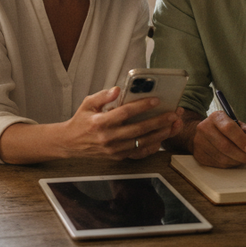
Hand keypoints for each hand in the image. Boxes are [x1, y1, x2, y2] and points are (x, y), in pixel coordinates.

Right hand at [58, 87, 181, 159]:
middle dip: (159, 121)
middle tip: (174, 114)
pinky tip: (162, 138)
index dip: (142, 106)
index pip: (125, 113)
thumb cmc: (81, 121)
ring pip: (142, 142)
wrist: (70, 143)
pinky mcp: (117, 157)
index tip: (156, 100)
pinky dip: (152, 146)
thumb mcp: (87, 103)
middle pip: (139, 129)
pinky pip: (139, 152)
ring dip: (160, 134)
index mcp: (100, 122)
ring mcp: (114, 149)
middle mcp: (108, 138)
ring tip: (174, 125)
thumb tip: (118, 89)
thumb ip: (103, 96)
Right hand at [191, 111, 245, 167]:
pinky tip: (234, 160)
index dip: (241, 139)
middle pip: (225, 145)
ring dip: (236, 161)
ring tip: (243, 159)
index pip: (229, 128)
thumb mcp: (240, 126)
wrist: (204, 133)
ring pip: (222, 157)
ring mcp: (199, 142)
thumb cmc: (226, 130)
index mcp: (216, 117)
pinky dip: (229, 164)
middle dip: (241, 154)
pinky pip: (217, 164)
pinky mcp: (199, 155)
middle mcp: (205, 128)